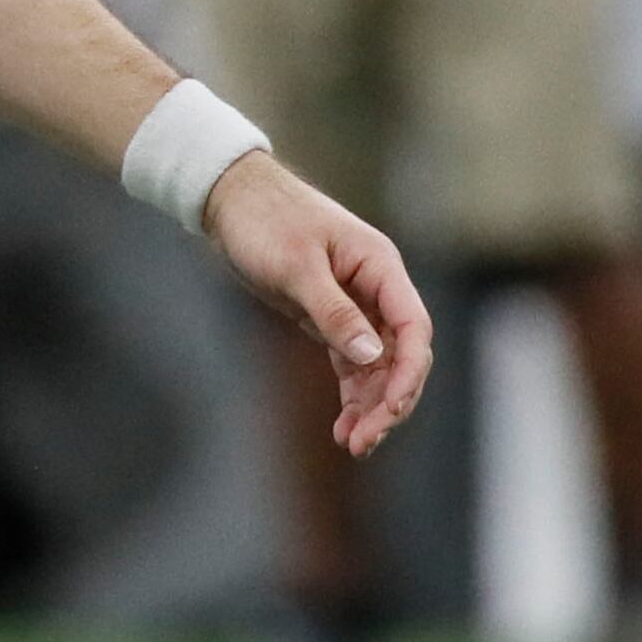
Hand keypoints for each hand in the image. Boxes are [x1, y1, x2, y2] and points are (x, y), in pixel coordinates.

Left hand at [198, 152, 433, 456]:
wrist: (228, 196)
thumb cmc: (264, 220)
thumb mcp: (296, 266)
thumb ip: (334, 311)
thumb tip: (371, 357)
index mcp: (381, 268)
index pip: (413, 329)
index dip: (408, 373)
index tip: (390, 409)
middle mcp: (376, 288)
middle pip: (399, 355)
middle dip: (388, 401)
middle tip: (363, 442)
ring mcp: (355, 304)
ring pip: (376, 365)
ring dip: (369, 405)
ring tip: (352, 444)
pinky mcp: (329, 316)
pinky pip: (351, 362)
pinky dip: (350, 393)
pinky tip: (343, 425)